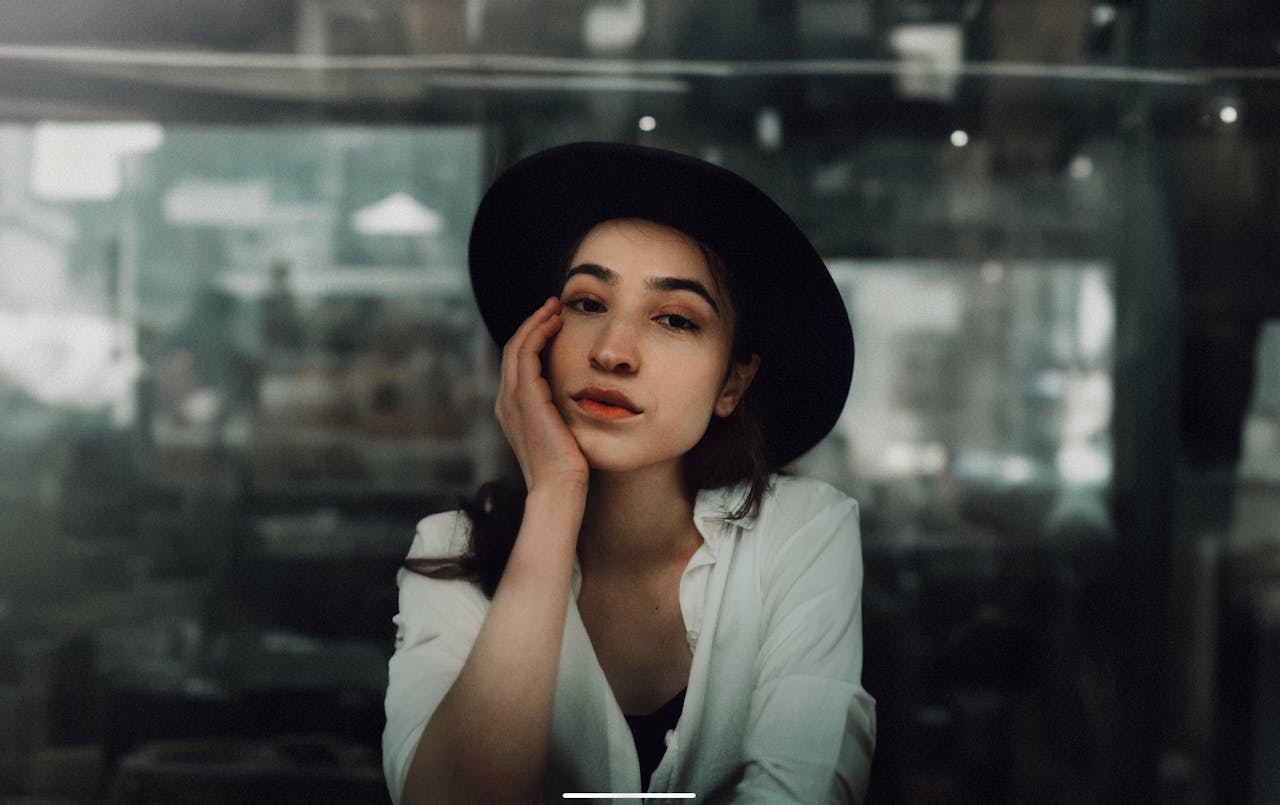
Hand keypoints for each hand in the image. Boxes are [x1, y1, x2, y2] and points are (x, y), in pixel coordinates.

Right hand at [495, 297, 588, 492]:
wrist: (560, 487)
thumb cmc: (568, 467)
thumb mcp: (562, 432)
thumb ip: (561, 412)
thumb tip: (581, 398)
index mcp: (513, 410)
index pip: (517, 364)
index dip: (532, 339)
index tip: (554, 323)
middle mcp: (506, 402)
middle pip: (512, 349)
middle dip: (532, 324)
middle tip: (553, 306)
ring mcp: (512, 399)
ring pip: (516, 346)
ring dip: (535, 322)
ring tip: (555, 308)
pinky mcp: (525, 398)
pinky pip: (526, 354)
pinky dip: (538, 333)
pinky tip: (556, 324)